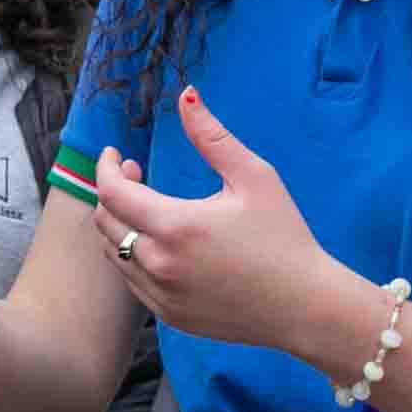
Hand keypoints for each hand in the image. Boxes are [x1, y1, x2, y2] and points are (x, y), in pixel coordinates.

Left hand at [90, 86, 343, 353]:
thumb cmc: (284, 237)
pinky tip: (159, 242)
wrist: (305, 306)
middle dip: (112, 190)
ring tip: (147, 206)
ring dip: (119, 224)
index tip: (115, 153)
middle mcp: (160, 264)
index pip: (112, 192)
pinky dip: (133, 256)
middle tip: (137, 173)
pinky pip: (132, 282)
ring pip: (114, 254)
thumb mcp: (254, 177)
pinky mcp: (170, 316)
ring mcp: (162, 295)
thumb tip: (186, 95)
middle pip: (105, 222)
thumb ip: (212, 135)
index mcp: (175, 226)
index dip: (106, 166)